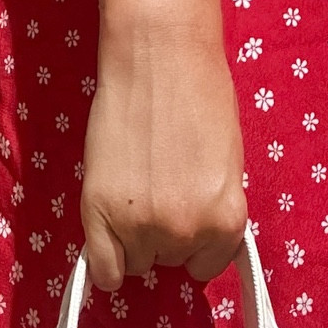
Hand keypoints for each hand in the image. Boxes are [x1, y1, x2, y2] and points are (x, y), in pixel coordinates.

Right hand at [81, 22, 246, 292]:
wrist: (160, 56)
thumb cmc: (201, 95)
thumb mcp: (227, 166)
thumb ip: (212, 209)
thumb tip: (194, 237)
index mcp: (227, 221)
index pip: (207, 264)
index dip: (194, 240)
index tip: (184, 215)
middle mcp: (186, 233)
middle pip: (169, 259)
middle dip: (164, 232)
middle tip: (157, 186)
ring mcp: (141, 227)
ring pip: (136, 261)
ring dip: (133, 237)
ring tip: (132, 190)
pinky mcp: (100, 214)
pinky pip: (104, 272)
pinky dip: (106, 263)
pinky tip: (108, 235)